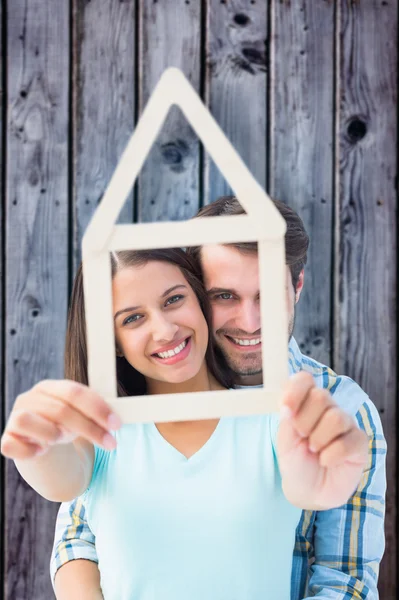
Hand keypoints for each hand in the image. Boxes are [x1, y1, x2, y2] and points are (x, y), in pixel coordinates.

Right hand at [1, 380, 121, 460]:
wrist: (42, 450)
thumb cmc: (65, 428)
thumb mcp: (81, 416)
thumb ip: (95, 412)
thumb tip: (117, 418)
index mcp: (50, 387)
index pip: (74, 392)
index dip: (97, 408)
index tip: (116, 424)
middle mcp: (29, 399)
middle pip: (60, 410)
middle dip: (90, 428)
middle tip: (111, 443)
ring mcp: (15, 419)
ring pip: (30, 421)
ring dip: (53, 434)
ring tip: (64, 440)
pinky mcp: (7, 440)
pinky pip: (12, 445)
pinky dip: (29, 449)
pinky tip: (42, 452)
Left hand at [277, 372, 368, 508]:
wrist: (309, 491)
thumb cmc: (295, 462)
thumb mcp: (284, 443)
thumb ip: (286, 423)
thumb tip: (287, 406)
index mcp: (305, 402)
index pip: (305, 379)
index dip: (296, 389)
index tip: (286, 409)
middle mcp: (327, 408)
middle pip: (321, 395)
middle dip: (305, 420)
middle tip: (302, 437)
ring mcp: (345, 423)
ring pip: (336, 417)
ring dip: (319, 439)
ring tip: (314, 451)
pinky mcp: (359, 442)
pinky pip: (349, 441)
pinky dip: (332, 455)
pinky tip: (327, 461)